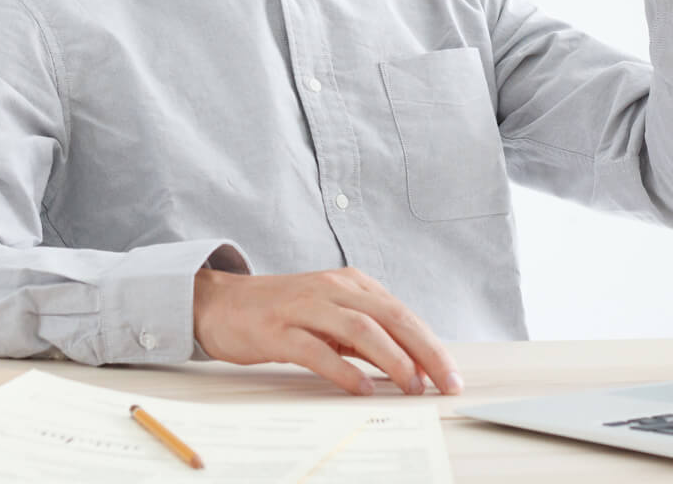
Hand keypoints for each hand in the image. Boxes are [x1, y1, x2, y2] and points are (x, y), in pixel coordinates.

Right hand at [193, 266, 463, 396]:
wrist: (222, 303)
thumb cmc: (281, 312)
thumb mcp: (329, 314)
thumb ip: (363, 334)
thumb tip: (408, 364)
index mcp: (349, 284)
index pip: (400, 312)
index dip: (429, 343)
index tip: (450, 373)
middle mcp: (332, 290)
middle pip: (389, 317)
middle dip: (424, 351)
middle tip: (446, 381)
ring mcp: (305, 308)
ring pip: (360, 329)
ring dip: (392, 359)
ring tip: (411, 385)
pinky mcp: (279, 330)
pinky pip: (317, 350)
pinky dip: (344, 371)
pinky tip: (362, 389)